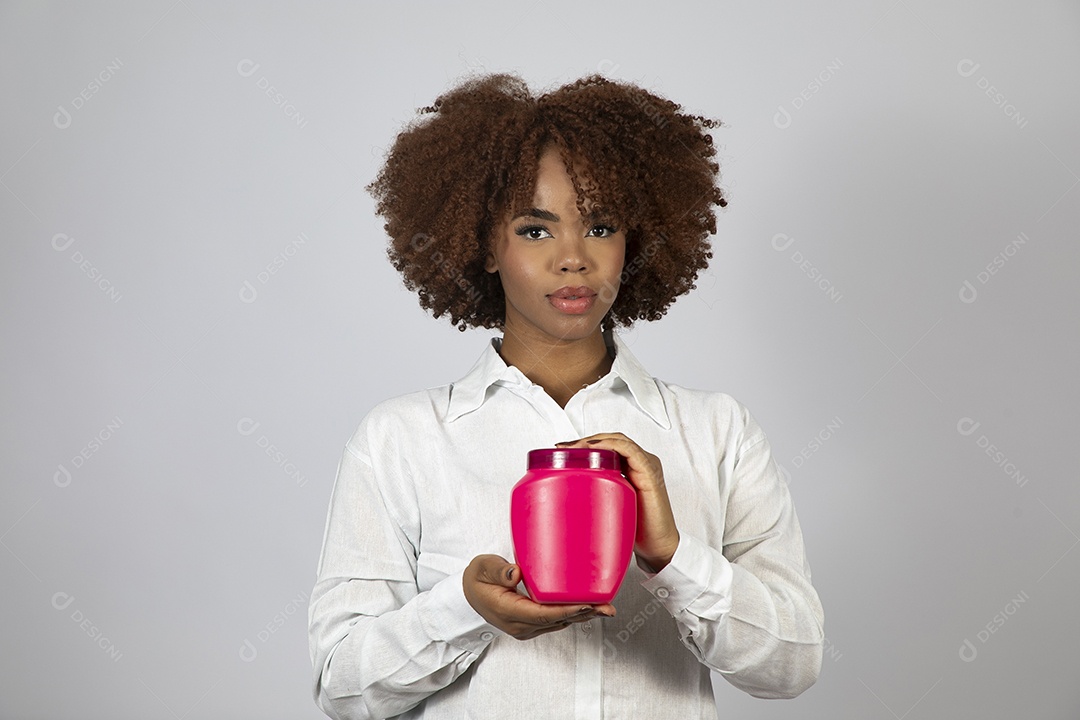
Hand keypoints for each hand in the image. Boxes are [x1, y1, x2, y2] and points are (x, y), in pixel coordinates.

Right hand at [463, 555, 615, 639]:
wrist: (468, 595)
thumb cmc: (477, 578)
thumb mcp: (482, 567)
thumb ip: (498, 570)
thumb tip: (516, 574)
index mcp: (508, 611)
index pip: (543, 613)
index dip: (567, 610)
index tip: (588, 603)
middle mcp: (520, 625)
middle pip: (557, 621)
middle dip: (584, 614)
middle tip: (608, 608)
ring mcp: (526, 628)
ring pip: (559, 623)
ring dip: (582, 617)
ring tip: (605, 608)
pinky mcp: (531, 625)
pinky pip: (556, 622)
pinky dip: (573, 615)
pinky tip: (588, 607)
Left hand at [555, 433, 679, 570]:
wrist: (658, 546)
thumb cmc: (637, 529)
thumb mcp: (610, 506)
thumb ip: (596, 495)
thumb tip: (564, 499)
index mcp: (631, 467)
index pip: (607, 445)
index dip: (584, 444)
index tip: (561, 451)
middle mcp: (640, 462)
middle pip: (610, 440)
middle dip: (585, 440)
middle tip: (563, 448)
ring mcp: (646, 465)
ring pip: (619, 440)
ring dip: (595, 440)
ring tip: (574, 447)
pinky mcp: (650, 472)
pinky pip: (630, 451)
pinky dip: (611, 445)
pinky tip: (595, 449)